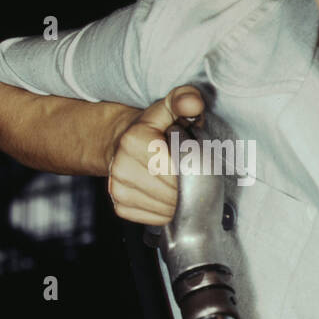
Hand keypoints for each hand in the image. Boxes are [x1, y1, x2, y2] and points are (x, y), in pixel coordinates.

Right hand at [105, 85, 204, 224]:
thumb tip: (193, 104)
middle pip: (173, 192)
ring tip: (181, 182)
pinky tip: (170, 196)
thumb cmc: (152, 127)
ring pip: (166, 209)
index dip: (195, 168)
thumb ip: (184, 100)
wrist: (119, 142)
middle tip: (194, 173)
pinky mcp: (121, 207)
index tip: (200, 162)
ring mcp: (119, 190)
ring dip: (182, 201)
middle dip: (191, 186)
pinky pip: (157, 218)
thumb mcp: (168, 106)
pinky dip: (169, 211)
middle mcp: (121, 167)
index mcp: (135, 141)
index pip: (177, 168)